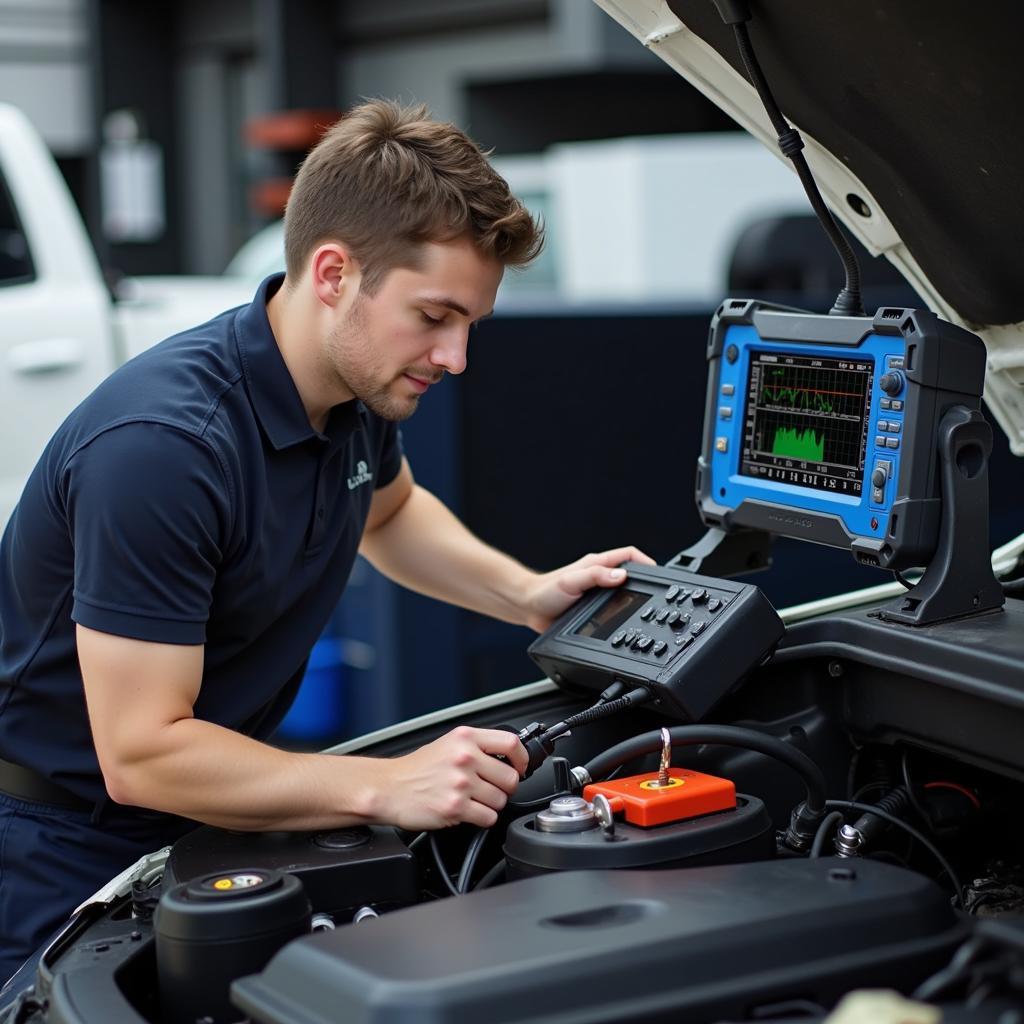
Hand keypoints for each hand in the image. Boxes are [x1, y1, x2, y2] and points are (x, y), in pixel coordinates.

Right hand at [371, 726, 527, 829]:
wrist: (388, 788)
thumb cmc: (416, 769)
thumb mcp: (447, 744)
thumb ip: (476, 747)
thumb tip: (508, 758)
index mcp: (465, 738)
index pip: (511, 743)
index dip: (522, 758)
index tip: (521, 766)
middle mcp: (465, 758)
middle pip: (510, 777)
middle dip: (505, 787)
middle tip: (492, 789)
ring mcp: (460, 783)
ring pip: (501, 800)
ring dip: (492, 804)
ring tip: (474, 800)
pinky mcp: (455, 808)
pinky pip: (488, 818)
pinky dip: (482, 819)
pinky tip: (468, 811)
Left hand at [519, 546, 655, 632]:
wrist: (528, 608)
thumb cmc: (545, 591)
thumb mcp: (571, 581)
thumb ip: (595, 576)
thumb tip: (621, 576)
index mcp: (597, 564)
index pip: (629, 556)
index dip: (645, 562)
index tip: (658, 573)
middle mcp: (599, 576)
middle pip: (631, 574)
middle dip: (645, 581)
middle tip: (657, 593)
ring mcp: (597, 592)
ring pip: (624, 592)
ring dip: (635, 598)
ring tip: (647, 608)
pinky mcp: (593, 609)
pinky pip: (614, 609)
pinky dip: (623, 613)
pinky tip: (627, 622)